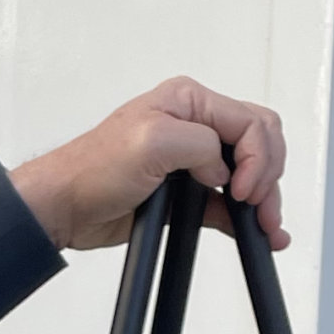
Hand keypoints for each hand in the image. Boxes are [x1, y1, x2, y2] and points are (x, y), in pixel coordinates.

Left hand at [7, 76, 287, 252]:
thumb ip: (200, 145)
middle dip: (269, 176)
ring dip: (265, 199)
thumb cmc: (92, 169)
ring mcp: (193, 159)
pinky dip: (247, 217)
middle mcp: (194, 125)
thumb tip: (223, 168)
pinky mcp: (187, 191)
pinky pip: (228, 202)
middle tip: (260, 208)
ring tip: (268, 227)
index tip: (243, 191)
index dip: (258, 158)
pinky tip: (258, 232)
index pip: (250, 122)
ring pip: (249, 173)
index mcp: (188, 101)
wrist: (65, 207)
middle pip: (259, 143)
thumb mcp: (150, 142)